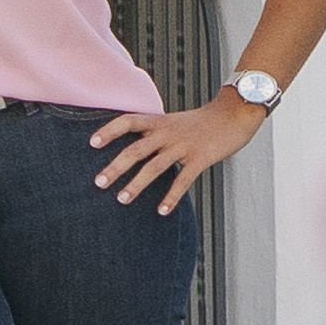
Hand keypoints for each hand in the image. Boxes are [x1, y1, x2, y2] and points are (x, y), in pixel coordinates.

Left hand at [88, 92, 264, 214]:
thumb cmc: (202, 121)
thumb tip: (136, 147)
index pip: (129, 121)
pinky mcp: (200, 158)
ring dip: (137, 184)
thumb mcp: (175, 121)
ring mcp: (184, 145)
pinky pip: (183, 180)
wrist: (234, 113)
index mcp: (160, 122)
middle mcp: (168, 132)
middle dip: (116, 166)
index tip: (91, 143)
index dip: (110, 130)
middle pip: (136, 149)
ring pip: (155, 166)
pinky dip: (171, 197)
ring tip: (122, 200)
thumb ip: (156, 133)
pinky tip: (162, 211)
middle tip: (98, 182)